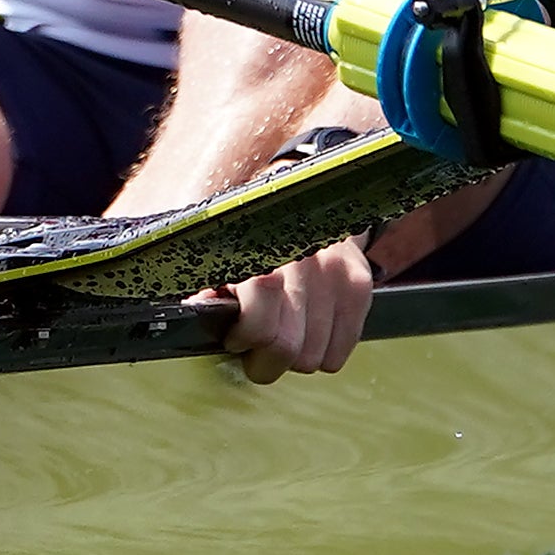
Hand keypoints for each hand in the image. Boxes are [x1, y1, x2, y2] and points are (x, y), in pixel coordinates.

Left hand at [197, 237, 374, 382]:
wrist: (292, 197)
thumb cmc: (244, 238)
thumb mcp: (212, 254)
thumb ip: (202, 284)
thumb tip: (197, 311)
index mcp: (258, 252)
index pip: (260, 327)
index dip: (243, 340)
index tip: (234, 336)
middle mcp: (301, 258)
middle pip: (289, 349)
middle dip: (267, 357)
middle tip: (257, 340)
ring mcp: (335, 270)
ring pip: (315, 357)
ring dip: (295, 354)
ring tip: (283, 327)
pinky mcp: (357, 282)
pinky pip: (338, 353)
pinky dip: (321, 351)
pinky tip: (307, 326)